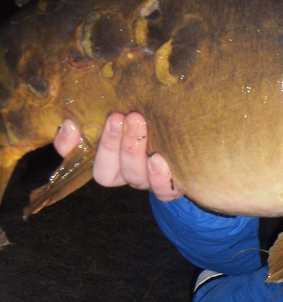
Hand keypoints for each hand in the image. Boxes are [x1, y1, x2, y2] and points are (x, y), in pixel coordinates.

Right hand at [53, 113, 182, 201]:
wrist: (193, 137)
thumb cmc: (156, 117)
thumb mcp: (131, 111)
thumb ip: (104, 111)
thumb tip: (73, 118)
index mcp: (108, 157)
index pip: (78, 158)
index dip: (69, 146)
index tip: (73, 124)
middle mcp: (125, 173)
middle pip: (106, 171)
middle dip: (109, 144)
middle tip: (117, 117)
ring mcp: (148, 180)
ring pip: (133, 176)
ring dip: (132, 150)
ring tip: (138, 121)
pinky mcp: (172, 186)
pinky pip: (164, 191)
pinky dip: (159, 178)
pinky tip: (158, 159)